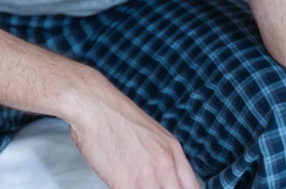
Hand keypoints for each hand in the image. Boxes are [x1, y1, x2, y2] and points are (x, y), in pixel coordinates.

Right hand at [62, 75, 198, 188]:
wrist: (92, 105)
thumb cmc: (114, 116)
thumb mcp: (151, 134)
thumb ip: (161, 157)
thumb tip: (163, 178)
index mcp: (174, 151)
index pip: (193, 188)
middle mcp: (165, 164)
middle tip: (147, 187)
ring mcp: (146, 175)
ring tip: (133, 184)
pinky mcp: (125, 182)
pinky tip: (120, 185)